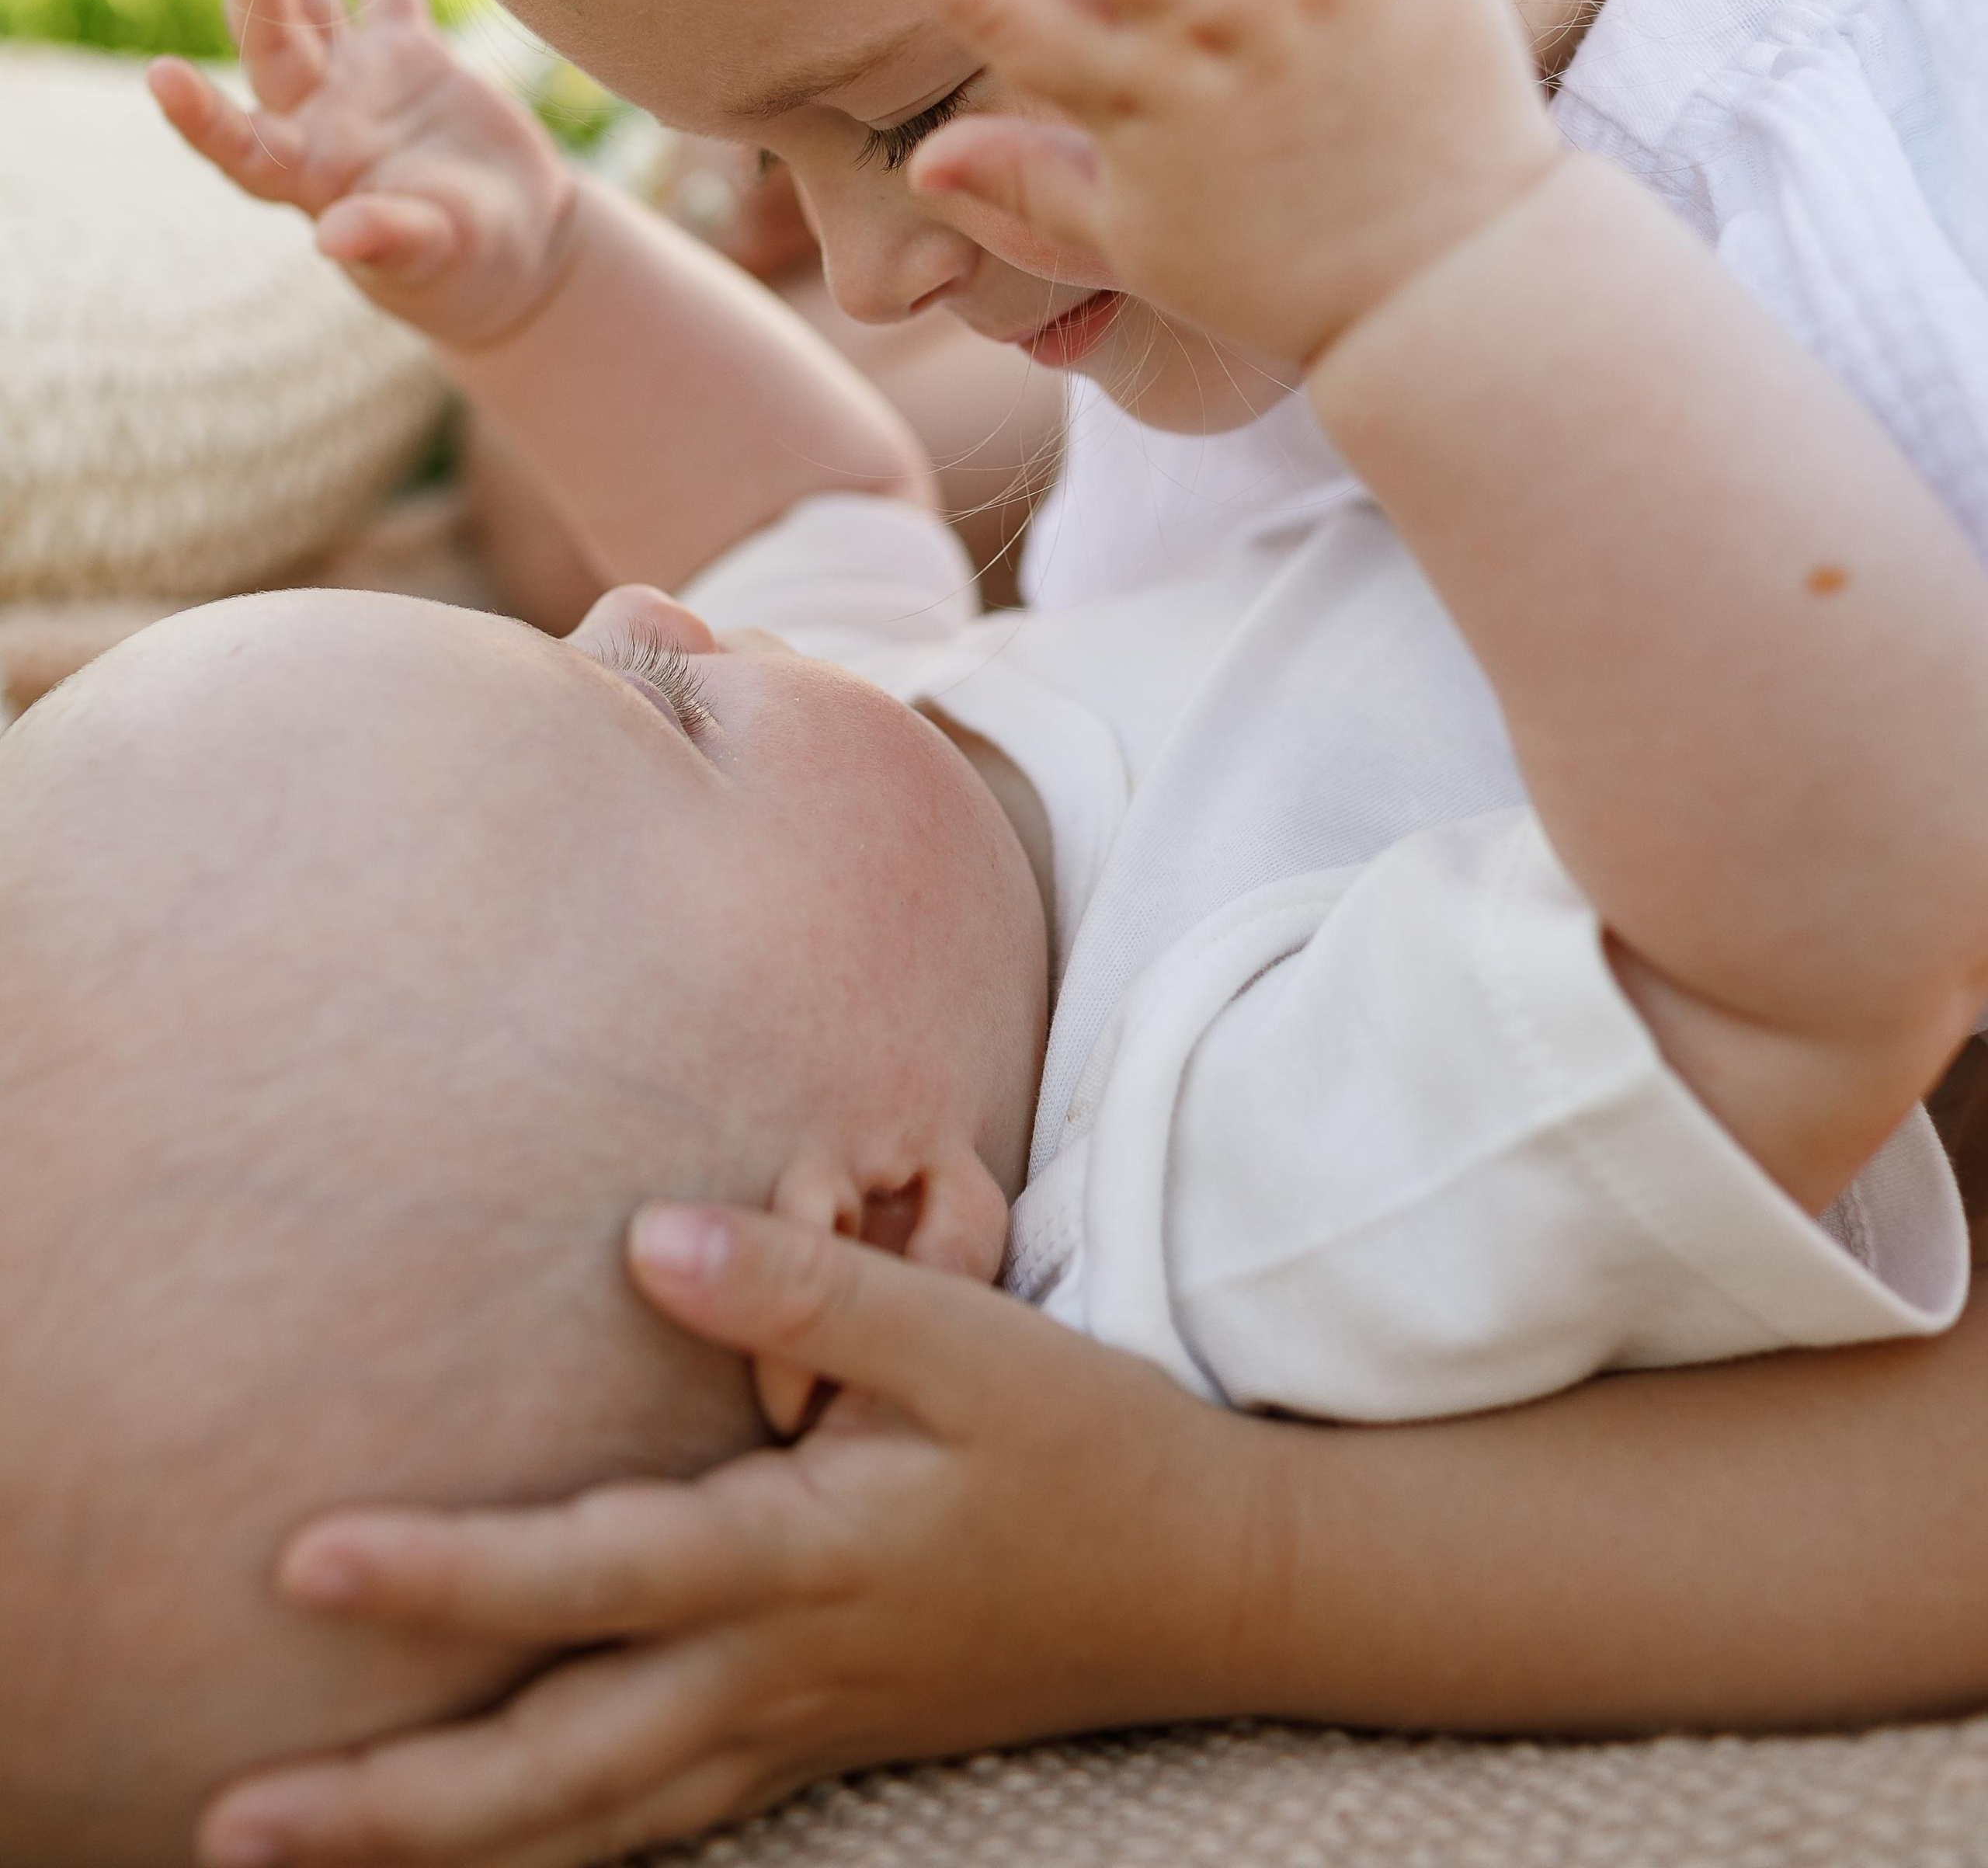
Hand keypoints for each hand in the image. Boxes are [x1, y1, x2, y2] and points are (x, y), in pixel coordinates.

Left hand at [150, 0, 575, 350]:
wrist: (517, 242)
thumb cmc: (467, 268)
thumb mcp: (433, 255)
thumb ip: (387, 238)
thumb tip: (331, 237)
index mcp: (309, 175)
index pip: (239, 144)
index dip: (199, 114)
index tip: (160, 75)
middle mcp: (318, 118)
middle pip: (271, 40)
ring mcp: (359, 80)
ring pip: (306, 1)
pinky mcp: (408, 58)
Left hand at [198, 1211, 1260, 1867]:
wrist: (1209, 1588)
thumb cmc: (1083, 1445)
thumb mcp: (967, 1340)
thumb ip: (808, 1288)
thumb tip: (649, 1239)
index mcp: (803, 1558)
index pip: (594, 1573)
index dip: (447, 1574)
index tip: (304, 1561)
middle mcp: (776, 1672)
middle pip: (556, 1765)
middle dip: (388, 1807)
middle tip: (229, 1820)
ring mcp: (791, 1731)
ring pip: (590, 1826)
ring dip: (441, 1857)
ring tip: (290, 1859)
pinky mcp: (810, 1749)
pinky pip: (651, 1830)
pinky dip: (549, 1858)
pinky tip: (479, 1860)